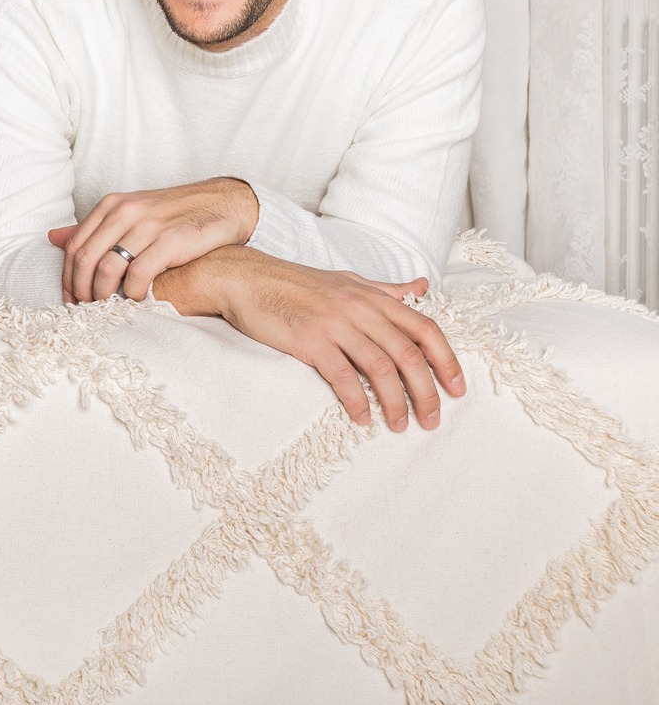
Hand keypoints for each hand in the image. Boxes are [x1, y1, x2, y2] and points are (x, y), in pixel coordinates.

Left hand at [48, 177, 258, 302]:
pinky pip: (139, 273)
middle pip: (85, 258)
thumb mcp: (129, 214)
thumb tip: (52, 238)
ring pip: (107, 267)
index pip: (74, 245)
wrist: (221, 205)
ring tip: (107, 308)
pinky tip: (134, 301)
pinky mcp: (170, 240)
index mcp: (111, 205)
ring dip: (103, 295)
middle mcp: (125, 212)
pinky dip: (131, 293)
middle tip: (84, 310)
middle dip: (80, 290)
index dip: (67, 277)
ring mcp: (147, 225)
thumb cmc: (172, 216)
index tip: (70, 299)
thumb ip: (93, 228)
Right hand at [157, 245, 465, 430]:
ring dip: (396, 402)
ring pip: (381, 367)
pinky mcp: (309, 340)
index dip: (446, 360)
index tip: (457, 389)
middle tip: (432, 419)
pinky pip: (342, 376)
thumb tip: (423, 286)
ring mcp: (334, 323)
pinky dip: (357, 400)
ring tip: (401, 425)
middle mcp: (360, 308)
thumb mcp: (348, 281)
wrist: (246, 279)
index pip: (425, 328)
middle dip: (426, 391)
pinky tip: (363, 417)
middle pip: (408, 354)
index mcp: (373, 296)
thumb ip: (387, 290)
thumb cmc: (297, 283)